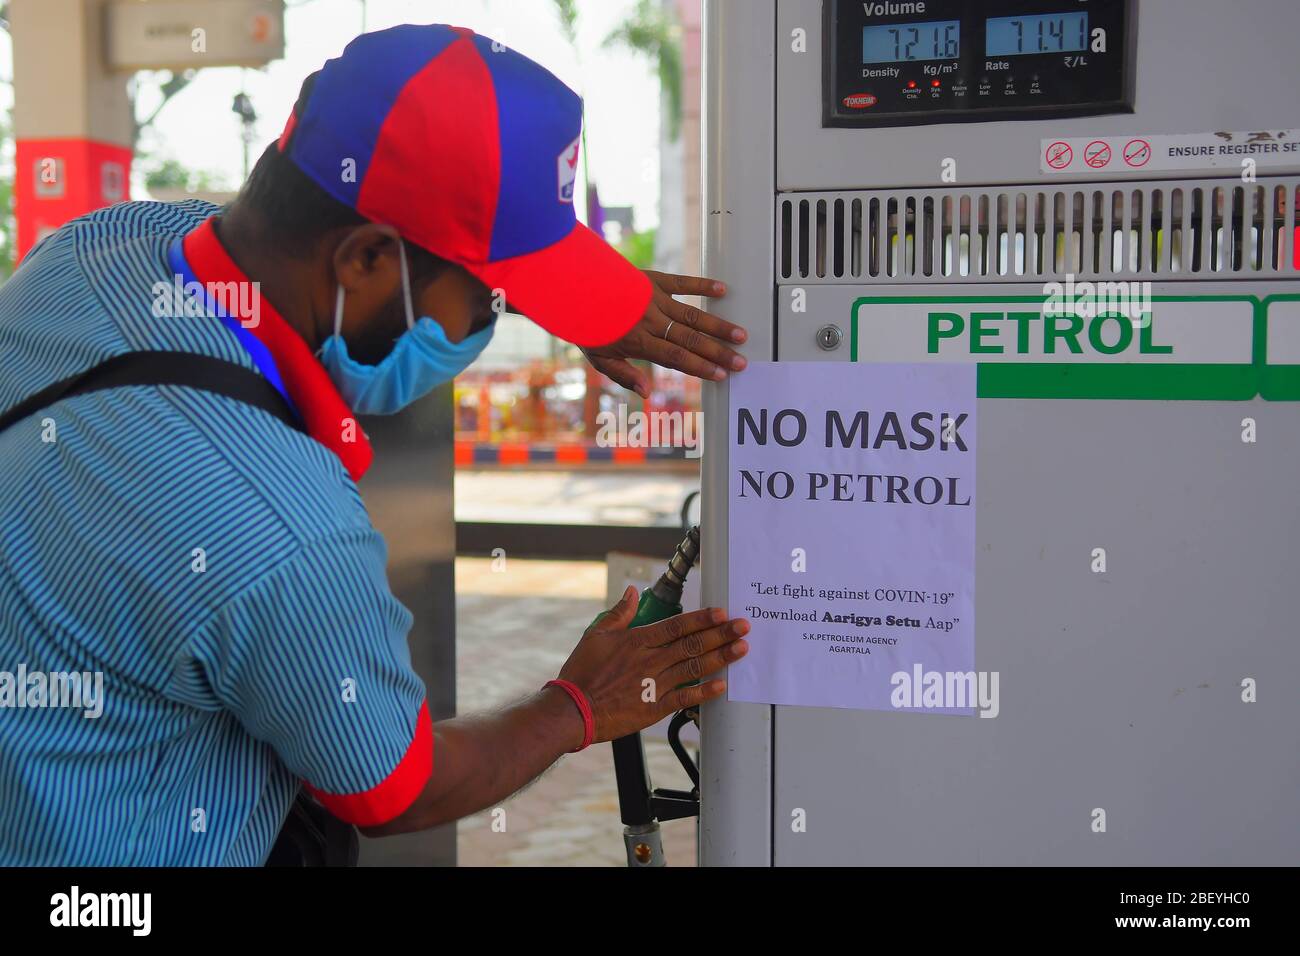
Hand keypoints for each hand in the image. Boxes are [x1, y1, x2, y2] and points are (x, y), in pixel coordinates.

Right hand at [556, 586, 749, 743]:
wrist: (573, 711)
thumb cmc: (582, 674)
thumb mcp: (596, 635)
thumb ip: (619, 613)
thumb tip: (632, 592)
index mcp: (637, 641)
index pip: (677, 626)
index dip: (702, 618)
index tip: (721, 613)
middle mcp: (650, 661)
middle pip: (693, 644)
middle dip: (721, 634)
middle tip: (743, 627)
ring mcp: (654, 685)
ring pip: (694, 667)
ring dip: (720, 657)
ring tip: (740, 649)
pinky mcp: (655, 708)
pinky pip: (685, 697)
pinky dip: (705, 691)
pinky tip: (721, 685)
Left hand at [582, 271, 747, 397]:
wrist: (571, 286)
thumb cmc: (585, 326)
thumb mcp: (598, 358)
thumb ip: (624, 375)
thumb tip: (647, 393)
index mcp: (639, 341)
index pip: (677, 357)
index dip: (701, 368)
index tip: (722, 375)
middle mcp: (650, 320)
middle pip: (691, 339)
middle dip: (718, 352)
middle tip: (742, 362)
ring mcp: (653, 298)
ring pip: (693, 313)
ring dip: (718, 325)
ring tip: (740, 334)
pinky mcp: (653, 279)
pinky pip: (682, 282)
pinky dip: (703, 284)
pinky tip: (723, 290)